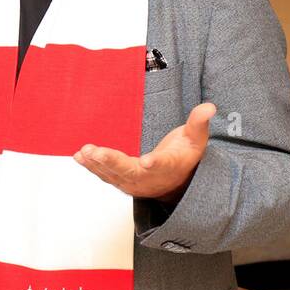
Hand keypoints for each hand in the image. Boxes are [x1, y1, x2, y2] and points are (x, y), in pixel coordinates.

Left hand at [74, 102, 215, 200]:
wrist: (174, 182)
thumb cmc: (184, 157)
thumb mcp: (196, 140)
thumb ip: (199, 123)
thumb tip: (209, 107)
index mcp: (169, 167)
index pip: (162, 165)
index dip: (155, 164)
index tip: (148, 161)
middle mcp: (149, 178)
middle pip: (129, 172)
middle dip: (112, 162)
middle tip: (96, 152)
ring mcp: (133, 182)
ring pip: (113, 175)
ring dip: (96, 164)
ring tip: (84, 152)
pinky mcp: (121, 181)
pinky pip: (105, 174)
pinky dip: (92, 166)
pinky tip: (79, 156)